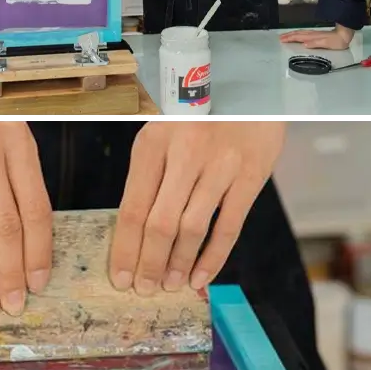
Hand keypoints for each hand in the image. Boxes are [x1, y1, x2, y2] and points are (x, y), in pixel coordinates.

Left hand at [109, 122, 284, 295]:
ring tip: (170, 285)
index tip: (119, 277)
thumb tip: (135, 228)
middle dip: (149, 264)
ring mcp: (219, 166)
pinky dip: (214, 257)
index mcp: (152, 143)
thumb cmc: (197, 109)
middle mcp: (184, 155)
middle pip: (159, 224)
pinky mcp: (250, 175)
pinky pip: (229, 226)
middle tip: (144, 289)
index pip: (132, 208)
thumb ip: (151, 171)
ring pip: (192, 229)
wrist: (249, 81)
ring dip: (178, 264)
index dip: (125, 249)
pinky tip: (202, 276)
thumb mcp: (163, 127)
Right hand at [279, 24, 354, 49]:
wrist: (345, 34)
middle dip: (288, 35)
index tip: (282, 40)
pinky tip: (298, 36)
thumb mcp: (326, 43)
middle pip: (298, 34)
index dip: (290, 38)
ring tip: (285, 36)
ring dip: (292, 34)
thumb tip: (304, 44)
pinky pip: (304, 34)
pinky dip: (298, 35)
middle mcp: (312, 34)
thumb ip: (315, 43)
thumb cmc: (336, 41)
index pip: (299, 37)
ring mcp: (314, 34)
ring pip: (300, 33)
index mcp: (313, 37)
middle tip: (280, 38)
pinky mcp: (317, 35)